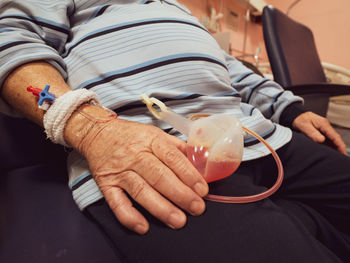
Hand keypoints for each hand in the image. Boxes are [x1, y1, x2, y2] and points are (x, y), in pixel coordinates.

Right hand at [66, 106, 207, 233]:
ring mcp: (120, 171)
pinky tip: (143, 226)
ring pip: (141, 191)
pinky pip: (116, 202)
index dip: (189, 175)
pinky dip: (129, 216)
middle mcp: (135, 155)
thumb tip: (200, 162)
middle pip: (159, 176)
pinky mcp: (106, 184)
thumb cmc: (130, 135)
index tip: (202, 190)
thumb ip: (177, 147)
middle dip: (180, 194)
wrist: (97, 133)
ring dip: (161, 208)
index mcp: (151, 141)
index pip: (173, 158)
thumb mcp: (156, 134)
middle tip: (196, 208)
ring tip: (178, 220)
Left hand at [292, 111, 346, 154]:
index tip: (343, 153)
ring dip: (335, 148)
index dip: (340, 145)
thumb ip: (312, 133)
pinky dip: (329, 147)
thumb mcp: (304, 126)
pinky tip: (329, 153)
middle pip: (335, 139)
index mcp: (324, 124)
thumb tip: (322, 140)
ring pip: (332, 141)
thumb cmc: (300, 119)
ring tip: (336, 157)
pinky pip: (327, 141)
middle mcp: (325, 127)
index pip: (335, 136)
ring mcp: (323, 130)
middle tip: (341, 158)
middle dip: (339, 148)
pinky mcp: (320, 133)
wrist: (296, 116)